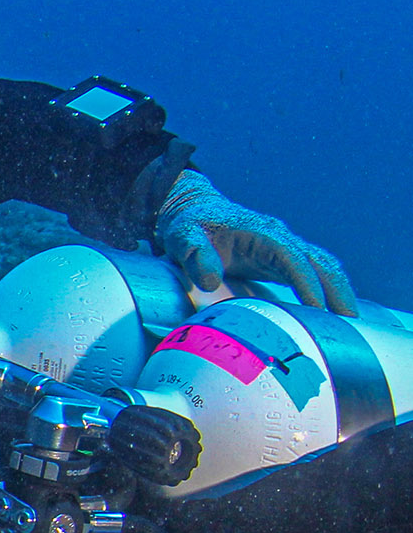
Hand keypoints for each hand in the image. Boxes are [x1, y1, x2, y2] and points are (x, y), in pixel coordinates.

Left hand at [157, 171, 357, 315]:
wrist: (193, 211)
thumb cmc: (188, 225)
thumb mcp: (183, 237)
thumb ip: (195, 255)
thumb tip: (212, 280)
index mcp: (261, 232)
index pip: (292, 258)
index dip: (306, 282)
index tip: (316, 308)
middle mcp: (280, 238)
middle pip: (319, 261)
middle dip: (335, 289)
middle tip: (349, 320)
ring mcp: (283, 248)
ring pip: (322, 266)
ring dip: (338, 290)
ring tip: (349, 322)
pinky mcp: (280, 259)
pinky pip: (311, 272)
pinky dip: (326, 289)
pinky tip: (331, 313)